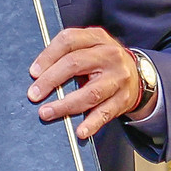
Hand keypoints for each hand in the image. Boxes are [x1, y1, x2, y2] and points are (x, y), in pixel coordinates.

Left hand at [27, 27, 142, 140]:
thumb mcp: (89, 48)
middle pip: (75, 64)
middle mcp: (109, 55)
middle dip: (50, 80)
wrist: (138, 75)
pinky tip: (80, 132)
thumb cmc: (102, 61)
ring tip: (46, 113)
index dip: (47, 56)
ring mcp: (118, 78)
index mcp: (97, 38)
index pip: (69, 40)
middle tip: (33, 95)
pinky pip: (105, 113)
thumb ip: (67, 54)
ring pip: (90, 93)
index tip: (33, 73)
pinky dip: (91, 124)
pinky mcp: (123, 99)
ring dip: (65, 105)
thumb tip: (36, 75)